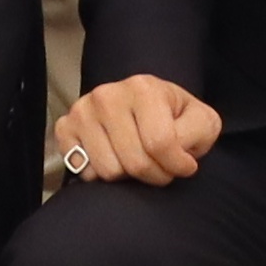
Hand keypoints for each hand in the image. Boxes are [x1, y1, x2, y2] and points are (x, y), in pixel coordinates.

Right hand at [59, 73, 223, 186]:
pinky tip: (114, 158)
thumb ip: (198, 134)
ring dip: (129, 177)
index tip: (185, 165)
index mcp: (143, 88)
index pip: (160, 144)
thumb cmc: (173, 116)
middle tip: (161, 167)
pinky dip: (102, 175)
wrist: (141, 105)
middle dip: (155, 175)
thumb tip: (177, 157)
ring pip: (109, 171)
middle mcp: (108, 95)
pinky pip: (85, 172)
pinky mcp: (65, 127)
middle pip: (134, 162)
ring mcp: (82, 111)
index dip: (177, 166)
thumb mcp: (201, 119)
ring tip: (138, 160)